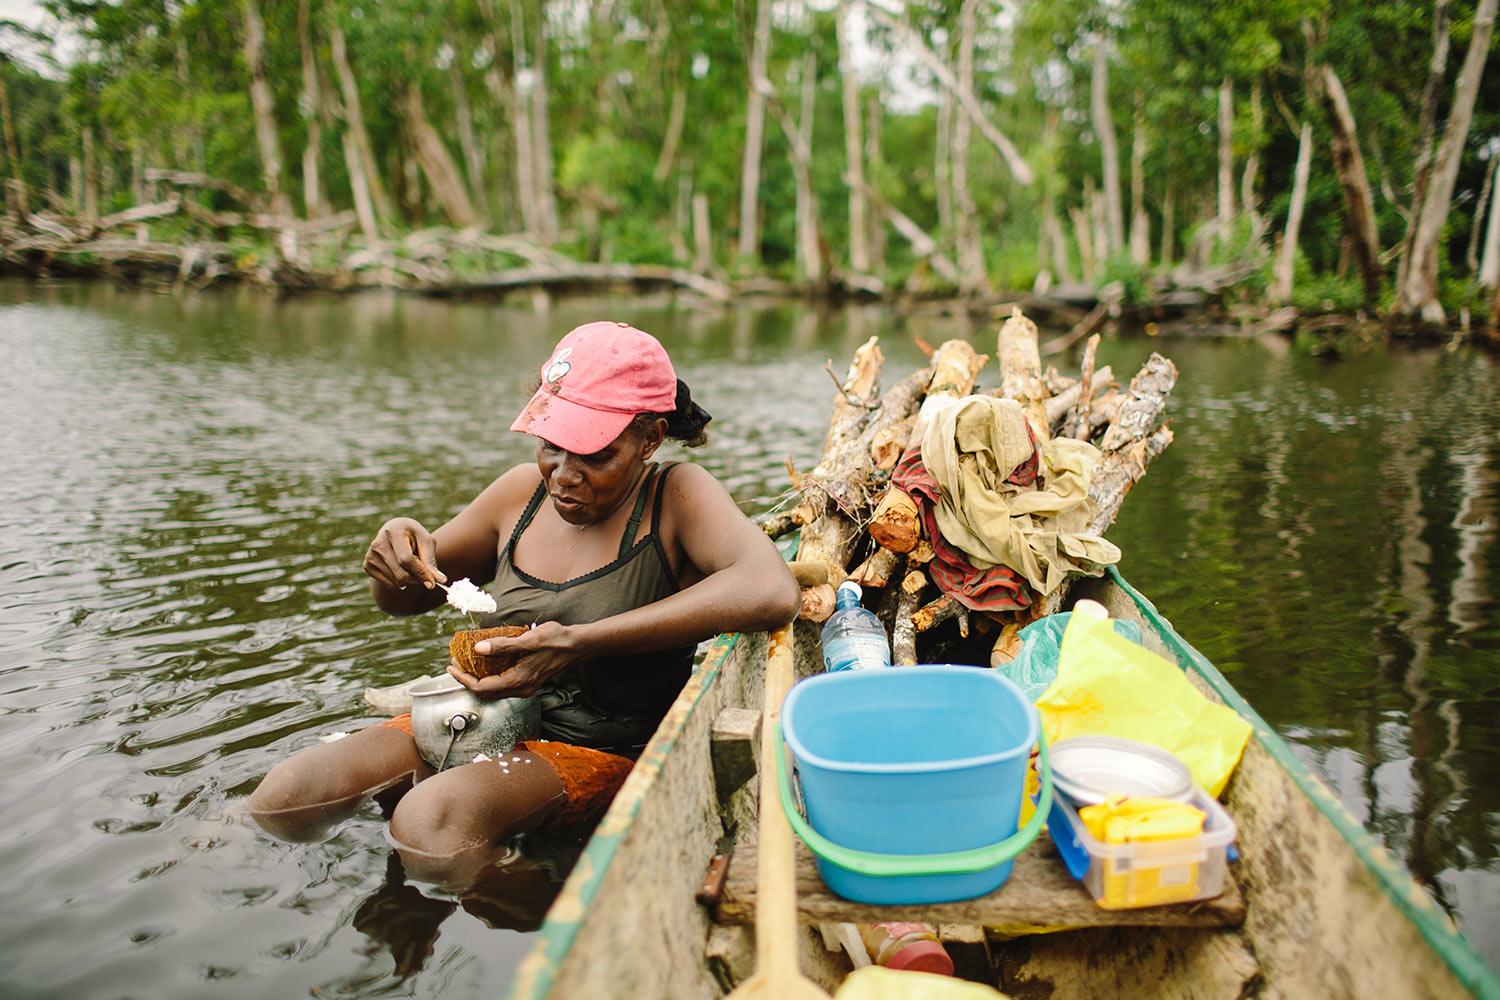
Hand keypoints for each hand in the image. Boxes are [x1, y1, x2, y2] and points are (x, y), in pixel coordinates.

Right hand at [363, 517, 448, 591]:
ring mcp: (370, 555)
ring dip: (409, 581)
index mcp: (393, 531)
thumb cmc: (414, 536)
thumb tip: (440, 580)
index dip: (420, 573)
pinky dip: (399, 583)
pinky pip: (389, 585)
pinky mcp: (367, 565)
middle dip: (416, 579)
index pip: (406, 559)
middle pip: (400, 574)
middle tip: (425, 575)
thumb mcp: (426, 542)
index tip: (433, 583)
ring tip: (411, 567)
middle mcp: (378, 543)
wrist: (394, 531)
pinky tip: (400, 569)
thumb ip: (431, 561)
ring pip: (395, 581)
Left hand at [446, 621, 574, 698]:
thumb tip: (478, 649)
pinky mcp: (527, 681)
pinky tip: (487, 662)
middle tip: (456, 664)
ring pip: (493, 689)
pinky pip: (502, 684)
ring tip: (467, 662)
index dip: (463, 679)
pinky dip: (489, 676)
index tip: (452, 667)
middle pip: (485, 692)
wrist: (576, 646)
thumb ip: (502, 646)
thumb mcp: (528, 640)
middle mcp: (520, 689)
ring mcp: (524, 687)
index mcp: (518, 681)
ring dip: (477, 678)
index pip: (481, 687)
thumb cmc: (555, 641)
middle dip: (467, 679)